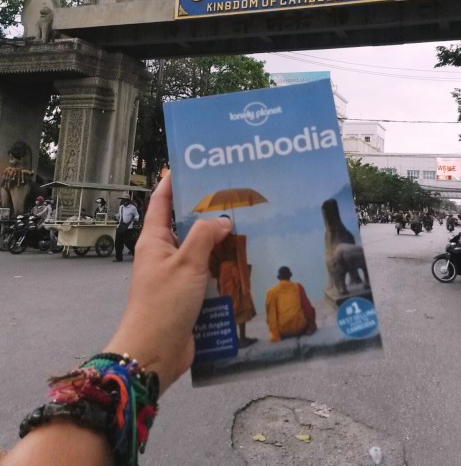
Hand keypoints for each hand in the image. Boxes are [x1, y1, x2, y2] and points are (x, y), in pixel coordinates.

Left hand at [103, 173, 230, 393]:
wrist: (154, 353)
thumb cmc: (164, 303)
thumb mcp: (186, 263)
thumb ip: (204, 236)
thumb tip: (222, 221)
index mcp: (154, 240)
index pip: (161, 202)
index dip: (172, 182)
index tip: (190, 165)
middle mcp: (164, 254)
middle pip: (185, 225)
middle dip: (207, 212)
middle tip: (234, 196)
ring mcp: (176, 276)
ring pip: (201, 251)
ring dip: (220, 242)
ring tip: (248, 226)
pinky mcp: (189, 296)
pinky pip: (208, 274)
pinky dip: (224, 268)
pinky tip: (246, 263)